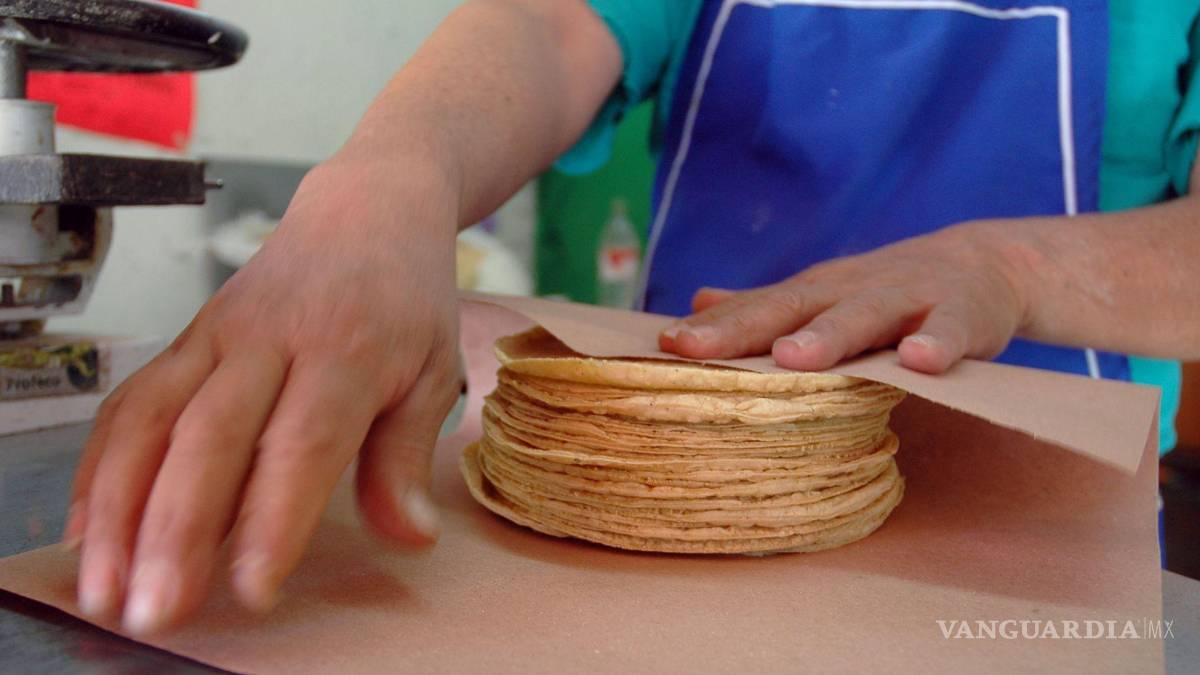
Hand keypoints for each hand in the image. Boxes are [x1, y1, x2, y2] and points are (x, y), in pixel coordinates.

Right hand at [63, 156, 463, 633]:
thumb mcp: (432, 372)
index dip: (272, 519)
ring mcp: (219, 336)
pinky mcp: (186, 337)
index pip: (301, 444)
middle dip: (175, 530)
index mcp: (346, 351)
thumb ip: (408, 456)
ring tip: (105, 585)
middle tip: (157, 607)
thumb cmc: (406, 298)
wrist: (367, 211)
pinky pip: (132, 403)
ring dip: (118, 507)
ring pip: (153, 421)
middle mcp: (272, 341)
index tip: (252, 588)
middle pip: (211, 438)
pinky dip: (101, 466)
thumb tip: (409, 537)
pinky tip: (88, 526)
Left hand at [659, 221, 1029, 373]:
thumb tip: (695, 303)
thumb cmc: (887, 291)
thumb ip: (765, 303)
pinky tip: (917, 362)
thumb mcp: (824, 293)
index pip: (757, 309)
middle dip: (744, 330)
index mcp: (816, 291)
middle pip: (794, 308)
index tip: (663, 345)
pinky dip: (935, 344)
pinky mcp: (962, 314)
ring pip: (864, 317)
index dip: (711, 328)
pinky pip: (949, 331)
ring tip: (792, 357)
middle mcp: (852, 289)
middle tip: (696, 348)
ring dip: (829, 335)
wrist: (985, 262)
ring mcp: (908, 298)